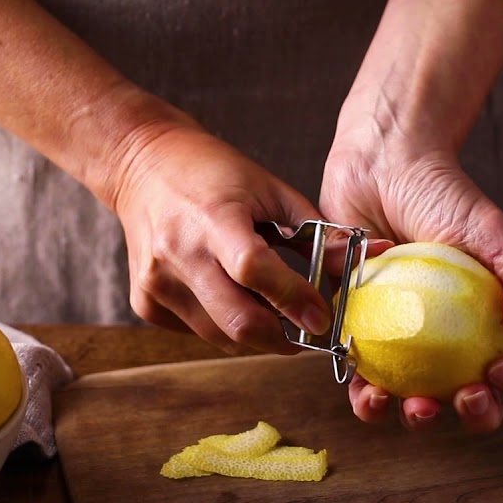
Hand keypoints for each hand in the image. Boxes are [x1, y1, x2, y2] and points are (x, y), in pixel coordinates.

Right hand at [109, 121, 330, 354]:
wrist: (142, 165)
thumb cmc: (211, 172)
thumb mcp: (268, 188)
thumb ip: (314, 230)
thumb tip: (360, 260)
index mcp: (213, 218)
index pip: (254, 270)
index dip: (293, 299)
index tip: (321, 318)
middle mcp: (179, 254)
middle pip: (237, 320)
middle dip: (281, 337)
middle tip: (304, 331)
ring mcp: (157, 282)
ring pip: (219, 335)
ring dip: (254, 333)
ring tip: (270, 311)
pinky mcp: (145, 301)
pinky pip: (196, 331)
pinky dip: (222, 325)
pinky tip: (230, 297)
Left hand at [320, 144, 502, 432]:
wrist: (381, 168)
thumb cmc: (445, 196)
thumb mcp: (496, 233)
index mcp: (498, 324)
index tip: (499, 370)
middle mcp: (457, 343)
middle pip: (477, 401)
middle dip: (474, 415)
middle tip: (461, 397)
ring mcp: (410, 345)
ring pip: (418, 403)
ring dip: (414, 417)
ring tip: (407, 404)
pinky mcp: (364, 337)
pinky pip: (364, 380)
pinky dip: (365, 394)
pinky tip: (365, 389)